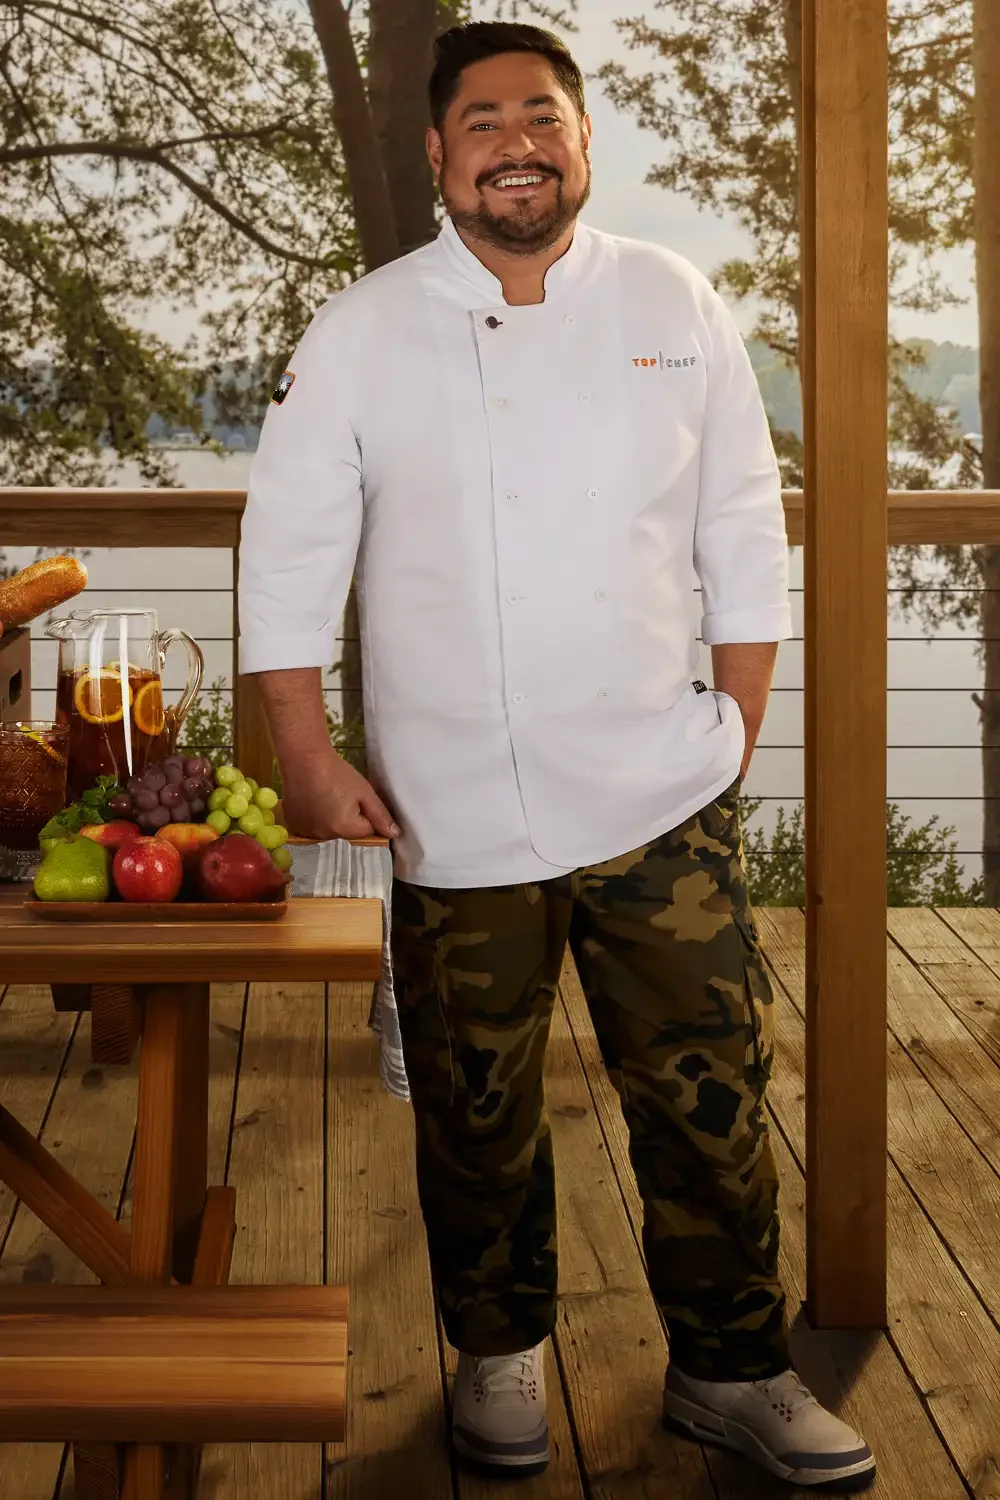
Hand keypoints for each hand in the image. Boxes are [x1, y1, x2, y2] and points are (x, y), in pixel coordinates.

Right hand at [280, 748, 399, 841]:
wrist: (304, 759)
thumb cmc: (337, 773)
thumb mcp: (364, 792)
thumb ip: (380, 815)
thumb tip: (395, 834)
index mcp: (344, 828)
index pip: (366, 831)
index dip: (366, 814)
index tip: (358, 798)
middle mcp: (324, 836)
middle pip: (346, 833)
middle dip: (349, 819)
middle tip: (341, 795)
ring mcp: (306, 832)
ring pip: (328, 831)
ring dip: (330, 820)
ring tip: (325, 797)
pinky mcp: (294, 825)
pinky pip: (311, 828)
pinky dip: (314, 819)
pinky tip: (312, 802)